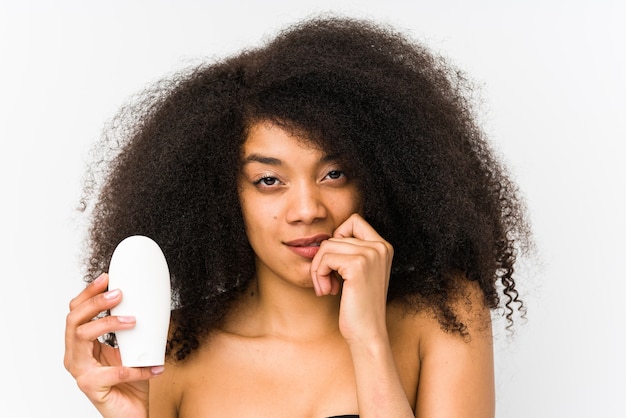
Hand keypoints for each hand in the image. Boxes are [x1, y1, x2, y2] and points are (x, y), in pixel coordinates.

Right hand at [64, 273, 162, 417]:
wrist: (130, 414)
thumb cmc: (129, 382)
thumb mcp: (130, 348)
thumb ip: (129, 328)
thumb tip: (147, 301)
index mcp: (80, 345)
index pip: (75, 312)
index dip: (88, 293)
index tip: (106, 277)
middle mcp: (75, 357)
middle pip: (74, 320)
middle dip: (95, 302)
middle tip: (118, 293)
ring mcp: (80, 373)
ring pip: (83, 337)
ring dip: (108, 324)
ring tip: (132, 320)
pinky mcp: (92, 387)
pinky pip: (116, 371)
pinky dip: (138, 367)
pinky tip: (155, 366)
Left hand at [310, 213, 392, 344]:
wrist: (367, 333)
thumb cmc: (359, 306)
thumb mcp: (359, 273)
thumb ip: (350, 251)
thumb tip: (325, 236)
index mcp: (383, 246)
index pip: (354, 220)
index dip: (337, 237)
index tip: (335, 263)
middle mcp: (380, 246)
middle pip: (335, 235)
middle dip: (323, 260)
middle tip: (326, 283)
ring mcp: (370, 254)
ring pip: (327, 246)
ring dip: (318, 269)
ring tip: (325, 287)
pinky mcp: (358, 265)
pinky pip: (325, 258)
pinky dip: (319, 275)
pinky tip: (327, 291)